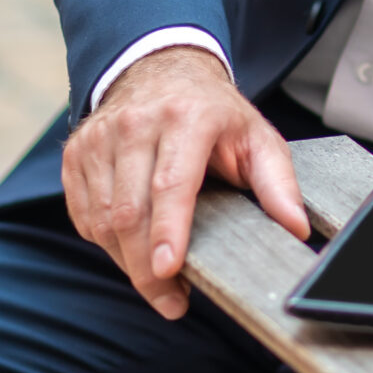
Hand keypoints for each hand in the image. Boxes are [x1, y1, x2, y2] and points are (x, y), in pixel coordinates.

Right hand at [62, 46, 307, 320]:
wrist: (163, 71)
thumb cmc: (215, 115)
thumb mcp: (257, 138)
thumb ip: (278, 184)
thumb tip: (296, 228)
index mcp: (187, 118)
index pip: (171, 183)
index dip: (167, 230)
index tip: (168, 270)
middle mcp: (136, 124)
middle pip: (130, 210)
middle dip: (146, 267)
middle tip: (171, 302)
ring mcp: (100, 138)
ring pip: (102, 217)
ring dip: (126, 260)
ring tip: (158, 281)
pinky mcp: (76, 154)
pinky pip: (83, 214)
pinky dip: (105, 242)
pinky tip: (131, 251)